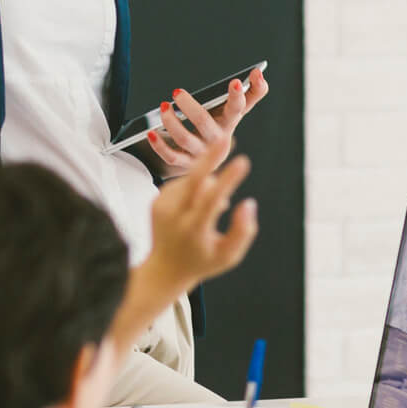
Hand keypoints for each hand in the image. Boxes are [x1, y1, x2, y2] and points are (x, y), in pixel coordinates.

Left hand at [141, 136, 258, 290]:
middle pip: (193, 179)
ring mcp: (161, 207)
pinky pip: (182, 183)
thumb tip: (249, 203)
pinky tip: (199, 204)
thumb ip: (243, 231)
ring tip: (216, 206)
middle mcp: (173, 217)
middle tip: (226, 138)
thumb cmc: (201, 262)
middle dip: (211, 156)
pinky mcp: (156, 200)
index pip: (211, 200)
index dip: (228, 179)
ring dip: (209, 183)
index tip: (243, 162)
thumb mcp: (228, 256)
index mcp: (193, 230)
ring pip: (191, 180)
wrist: (164, 269)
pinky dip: (196, 187)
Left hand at [150, 67, 269, 175]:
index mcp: (229, 123)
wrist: (210, 160)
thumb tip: (259, 72)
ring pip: (185, 139)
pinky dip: (160, 145)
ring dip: (172, 123)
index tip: (236, 82)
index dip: (237, 97)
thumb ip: (252, 92)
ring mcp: (201, 153)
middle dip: (191, 108)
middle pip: (204, 123)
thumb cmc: (221, 126)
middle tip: (177, 92)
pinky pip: (171, 156)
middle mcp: (217, 140)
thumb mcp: (236, 111)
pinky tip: (151, 132)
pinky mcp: (186, 164)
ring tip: (163, 107)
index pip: (237, 109)